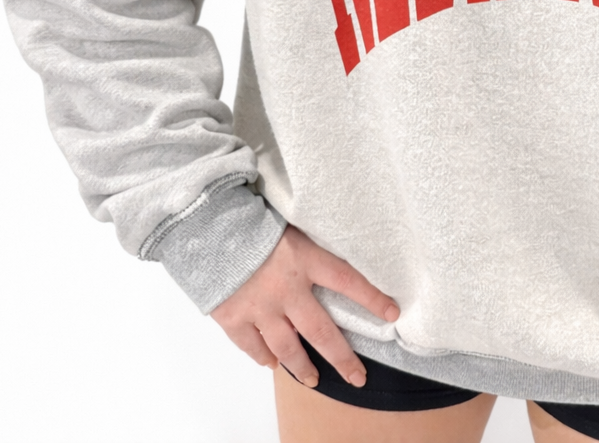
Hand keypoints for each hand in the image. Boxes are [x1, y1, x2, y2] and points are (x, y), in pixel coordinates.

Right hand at [210, 225, 399, 388]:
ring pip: (287, 347)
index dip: (371, 298)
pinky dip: (262, 357)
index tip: (393, 313)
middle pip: (321, 330)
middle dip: (341, 357)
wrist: (205, 225)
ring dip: (302, 367)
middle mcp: (286, 288)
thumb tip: (329, 254)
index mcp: (304, 259)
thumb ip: (308, 245)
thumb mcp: (290, 224)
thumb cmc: (251, 218)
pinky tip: (272, 363)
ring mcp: (259, 306)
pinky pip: (251, 346)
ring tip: (314, 380)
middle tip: (357, 377)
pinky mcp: (232, 316)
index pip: (348, 280)